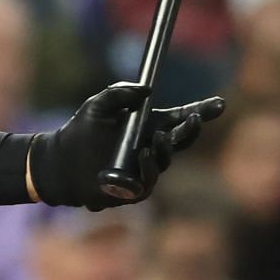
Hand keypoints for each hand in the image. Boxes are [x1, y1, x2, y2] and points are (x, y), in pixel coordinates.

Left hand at [28, 82, 223, 209]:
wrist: (60, 161)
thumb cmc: (80, 132)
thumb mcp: (97, 105)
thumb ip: (118, 93)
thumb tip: (146, 90)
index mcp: (148, 126)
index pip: (181, 118)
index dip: (203, 111)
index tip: (219, 103)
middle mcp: (151, 148)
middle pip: (182, 139)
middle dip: (193, 129)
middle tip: (195, 118)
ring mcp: (145, 169)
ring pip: (166, 159)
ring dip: (165, 148)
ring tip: (158, 137)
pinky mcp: (134, 189)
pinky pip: (149, 181)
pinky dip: (148, 168)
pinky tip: (142, 154)